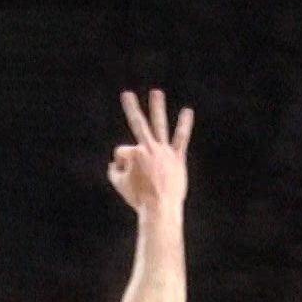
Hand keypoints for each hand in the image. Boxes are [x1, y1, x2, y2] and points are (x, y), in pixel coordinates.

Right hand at [109, 90, 193, 211]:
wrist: (160, 208)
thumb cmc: (138, 198)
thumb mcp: (119, 184)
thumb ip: (114, 171)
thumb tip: (116, 163)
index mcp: (133, 153)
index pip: (122, 151)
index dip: (122, 166)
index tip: (128, 179)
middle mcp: (148, 147)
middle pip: (137, 124)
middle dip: (131, 108)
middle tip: (127, 94)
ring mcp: (163, 151)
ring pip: (159, 125)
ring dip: (157, 108)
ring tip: (156, 93)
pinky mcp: (177, 158)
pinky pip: (181, 138)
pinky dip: (184, 125)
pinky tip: (187, 112)